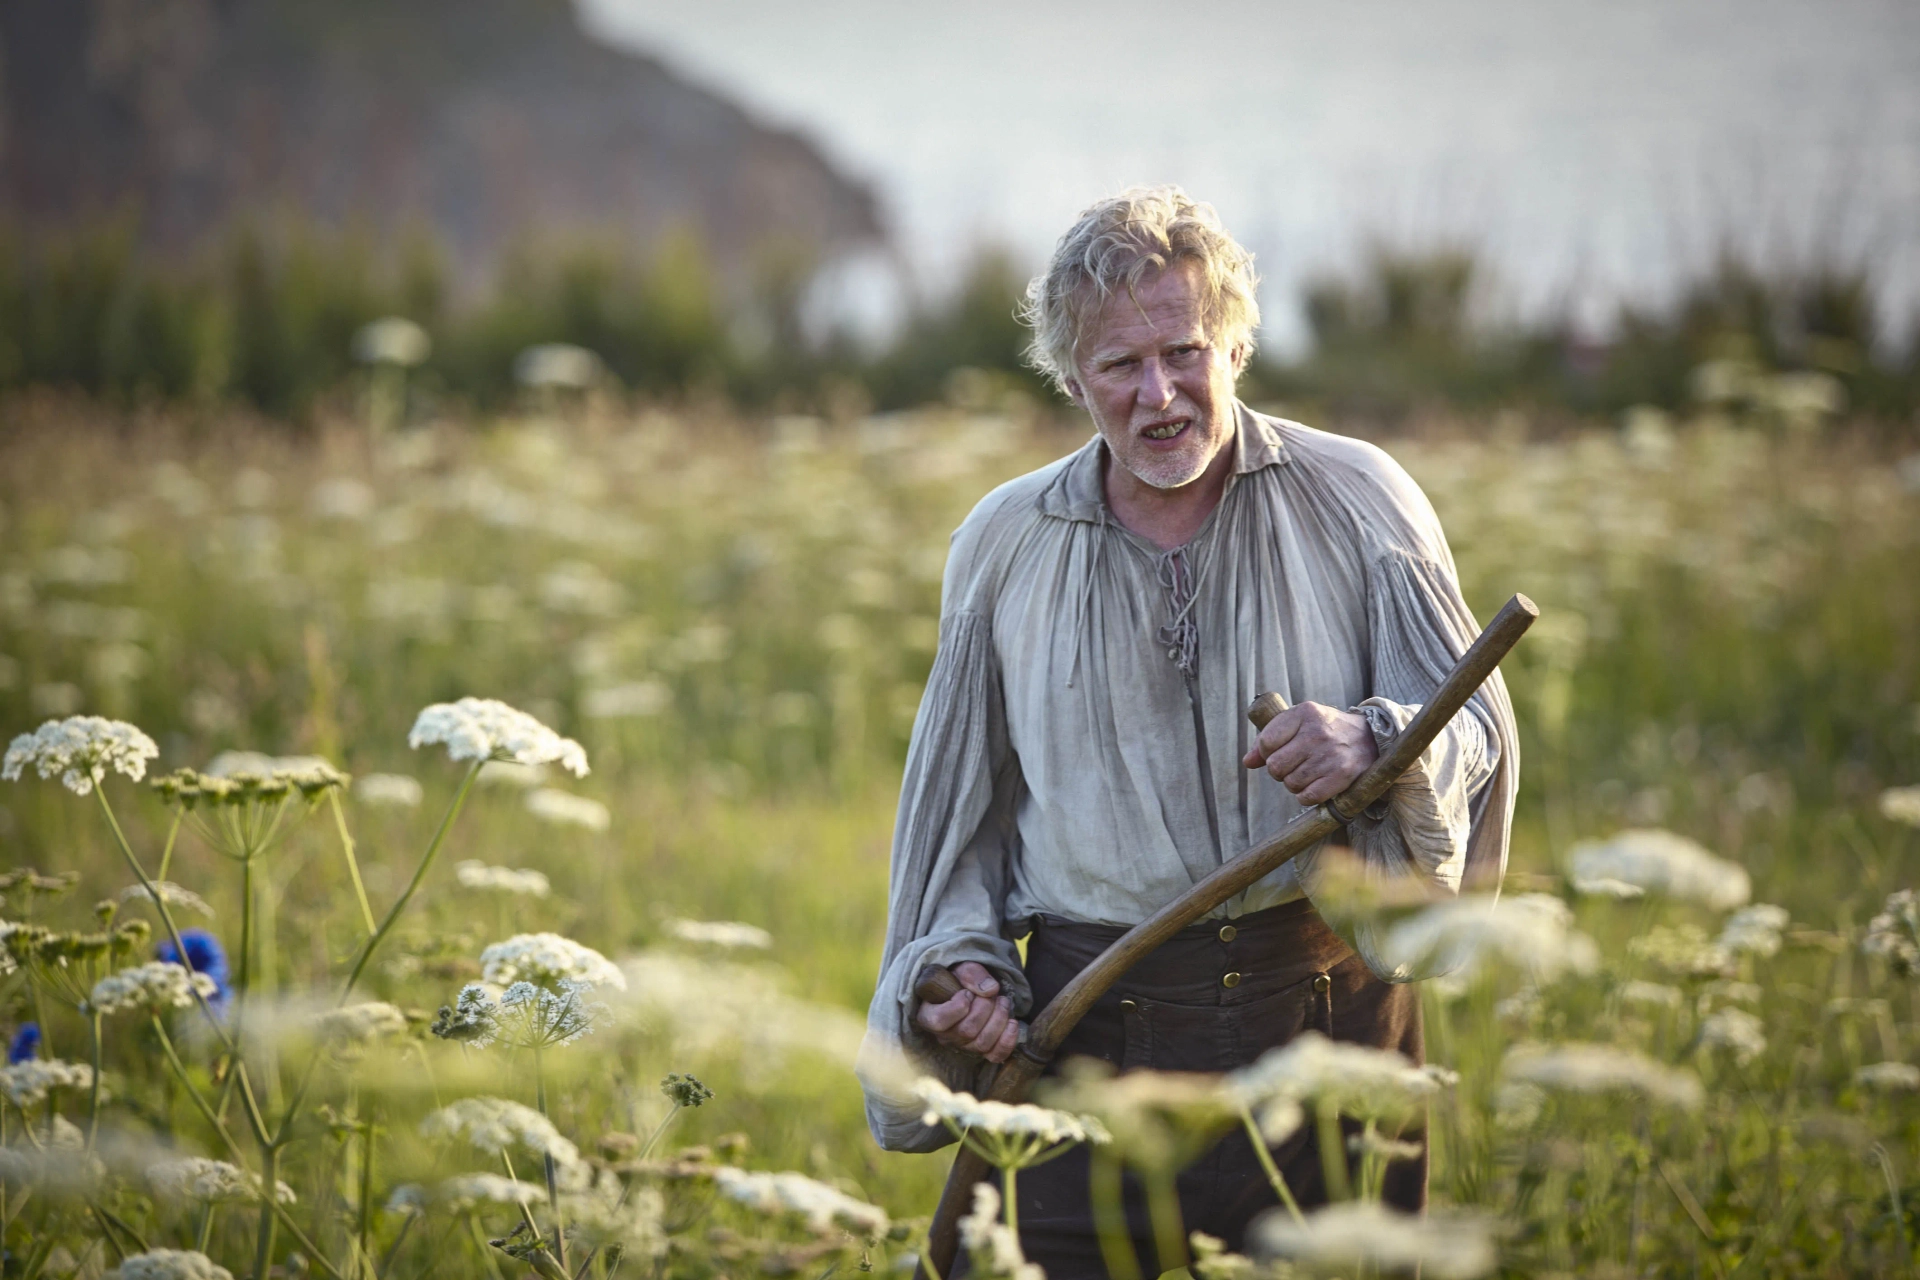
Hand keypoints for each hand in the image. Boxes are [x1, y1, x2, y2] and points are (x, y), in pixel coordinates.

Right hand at [914, 961, 1021, 1062]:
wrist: (970, 989)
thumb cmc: (960, 979)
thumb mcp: (962, 969)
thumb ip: (972, 975)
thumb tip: (991, 989)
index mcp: (929, 1015)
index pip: (938, 1021)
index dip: (958, 1006)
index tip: (967, 992)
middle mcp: (944, 1036)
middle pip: (966, 1031)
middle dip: (985, 1008)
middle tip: (993, 994)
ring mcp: (963, 1046)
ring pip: (982, 1043)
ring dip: (999, 1019)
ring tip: (1003, 1002)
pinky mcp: (981, 1051)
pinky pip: (994, 1055)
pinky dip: (1008, 1041)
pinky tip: (1013, 1023)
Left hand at [1242, 701, 1378, 805]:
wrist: (1371, 739)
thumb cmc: (1326, 730)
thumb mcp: (1300, 723)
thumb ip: (1270, 739)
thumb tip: (1248, 762)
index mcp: (1305, 713)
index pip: (1266, 742)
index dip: (1267, 753)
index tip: (1281, 751)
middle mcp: (1318, 732)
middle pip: (1275, 766)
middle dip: (1280, 771)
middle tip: (1294, 765)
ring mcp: (1331, 754)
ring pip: (1290, 784)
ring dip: (1295, 784)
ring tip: (1308, 772)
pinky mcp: (1342, 775)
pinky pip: (1307, 797)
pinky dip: (1306, 796)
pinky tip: (1315, 785)